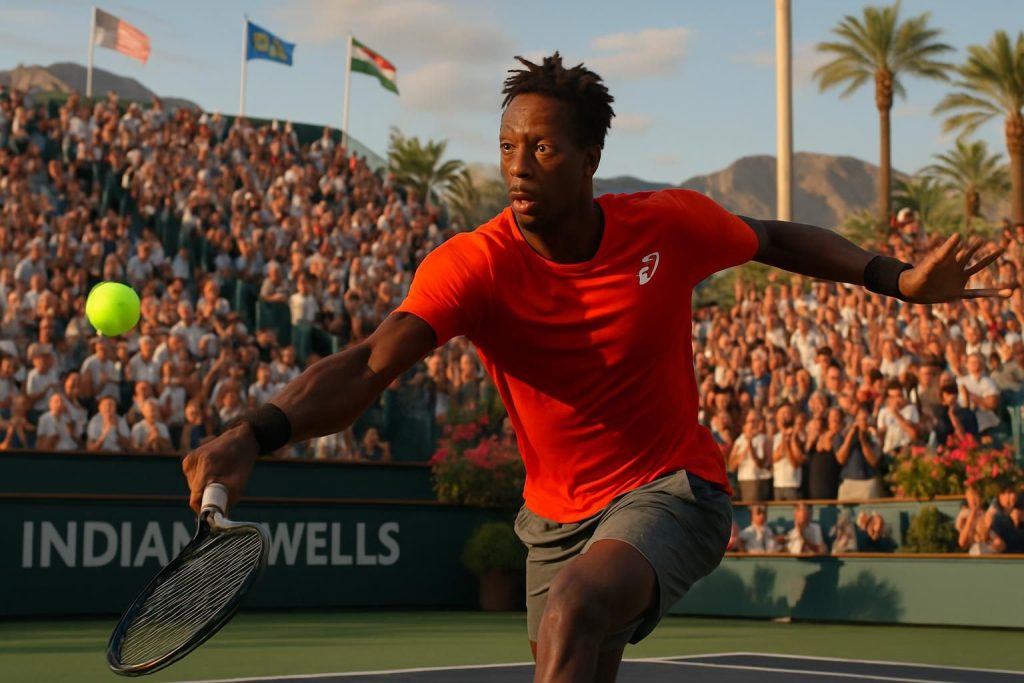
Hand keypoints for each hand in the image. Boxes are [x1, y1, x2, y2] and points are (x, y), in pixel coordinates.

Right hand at [182, 423, 258, 513]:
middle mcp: (194, 461)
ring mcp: (189, 460)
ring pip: (193, 487)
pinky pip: (192, 480)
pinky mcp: (187, 460)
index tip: (212, 514)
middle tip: (223, 492)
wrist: (241, 438)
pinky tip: (213, 473)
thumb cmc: (242, 460)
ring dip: (205, 489)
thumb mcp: (239, 482)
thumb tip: (218, 519)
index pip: (196, 496)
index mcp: (208, 464)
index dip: (203, 509)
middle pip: (195, 493)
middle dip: (208, 497)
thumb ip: (227, 500)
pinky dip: (202, 481)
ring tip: (220, 478)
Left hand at [898, 235, 1015, 303]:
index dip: (968, 245)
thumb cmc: (917, 276)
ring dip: (988, 261)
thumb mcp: (931, 264)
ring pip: (977, 269)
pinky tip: (1005, 293)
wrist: (910, 291)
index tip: (976, 239)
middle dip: (983, 251)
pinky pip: (976, 293)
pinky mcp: (957, 292)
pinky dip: (990, 293)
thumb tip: (959, 235)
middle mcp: (955, 268)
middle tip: (997, 245)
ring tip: (999, 251)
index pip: (961, 250)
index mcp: (948, 260)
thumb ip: (944, 252)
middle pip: (972, 257)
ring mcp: (957, 279)